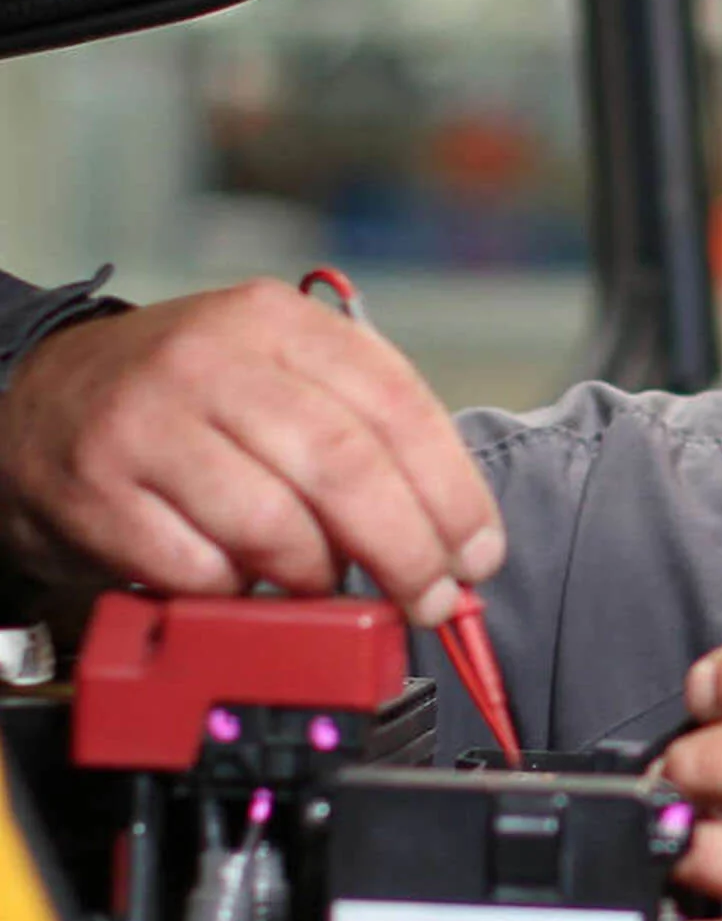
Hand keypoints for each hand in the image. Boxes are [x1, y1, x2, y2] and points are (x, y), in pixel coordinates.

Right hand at [0, 279, 502, 623]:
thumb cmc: (189, 403)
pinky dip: (239, 592)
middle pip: (346, 469)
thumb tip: (453, 536)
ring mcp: (149, 421)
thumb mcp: (280, 376)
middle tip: (432, 598)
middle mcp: (213, 359)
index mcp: (279, 322)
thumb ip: (364, 436)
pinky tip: (242, 579)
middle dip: (407, 550)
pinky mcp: (99, 489)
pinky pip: (202, 569)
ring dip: (319, 576)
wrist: (38, 399)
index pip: (397, 406)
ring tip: (324, 583)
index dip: (452, 492)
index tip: (479, 553)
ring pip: (276, 525)